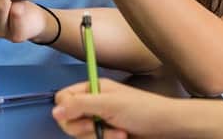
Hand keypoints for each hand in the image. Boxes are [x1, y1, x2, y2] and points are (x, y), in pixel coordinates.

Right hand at [52, 79, 179, 137]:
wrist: (168, 127)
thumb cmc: (144, 110)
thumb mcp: (110, 104)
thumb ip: (80, 105)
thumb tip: (55, 111)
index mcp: (93, 89)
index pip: (63, 98)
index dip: (67, 110)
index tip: (82, 116)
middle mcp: (93, 104)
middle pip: (68, 119)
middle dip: (83, 128)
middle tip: (98, 125)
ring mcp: (100, 121)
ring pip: (81, 135)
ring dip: (99, 137)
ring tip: (119, 133)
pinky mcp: (107, 135)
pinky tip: (121, 138)